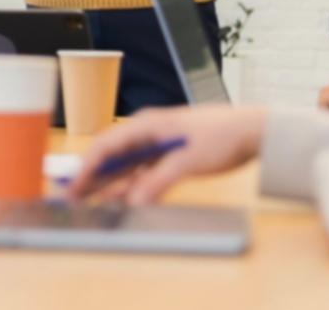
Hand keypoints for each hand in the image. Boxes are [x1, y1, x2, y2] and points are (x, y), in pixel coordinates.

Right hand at [66, 105, 267, 205]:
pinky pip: (142, 173)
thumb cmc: (223, 135)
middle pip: (111, 157)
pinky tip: (122, 201)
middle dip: (92, 177)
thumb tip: (134, 202)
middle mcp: (147, 132)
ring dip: (110, 185)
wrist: (255, 131)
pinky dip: (132, 187)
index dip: (87, 167)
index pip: (106, 145)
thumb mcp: (188, 160)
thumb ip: (158, 181)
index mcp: (147, 124)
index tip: (74, 187)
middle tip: (73, 199)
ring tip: (91, 204)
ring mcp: (158, 145)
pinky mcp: (170, 156)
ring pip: (125, 167)